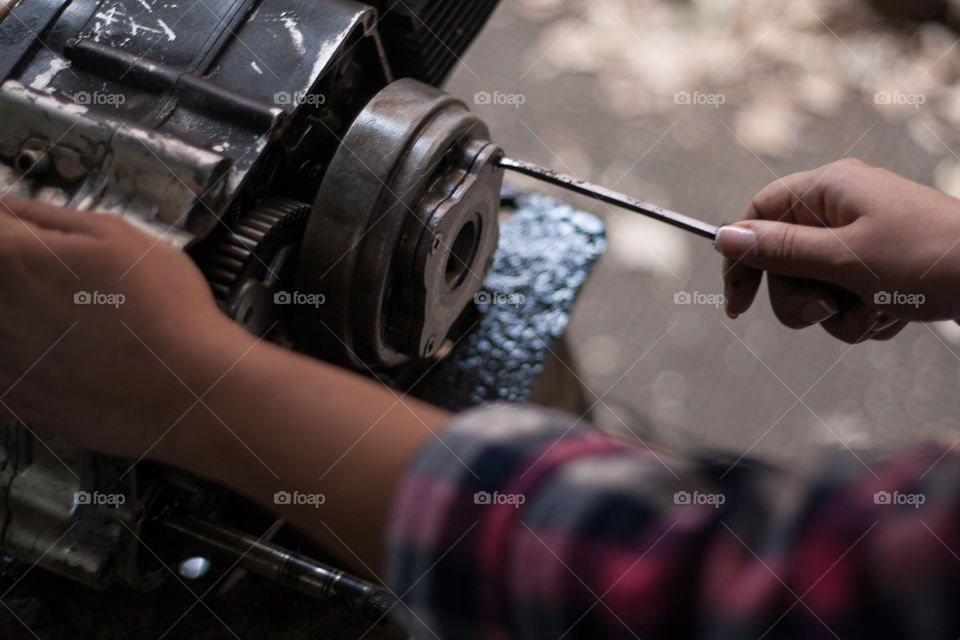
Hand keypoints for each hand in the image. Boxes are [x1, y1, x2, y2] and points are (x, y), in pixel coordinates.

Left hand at [0, 197, 255, 459]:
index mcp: (12, 257)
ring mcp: (1, 359)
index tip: (35, 233)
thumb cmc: (164, 309)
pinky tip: (69, 354)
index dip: (14, 226)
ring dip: (24, 314)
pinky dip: (26, 356)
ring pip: (2, 324)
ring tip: (76, 320)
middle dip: (21, 269)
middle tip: (71, 281)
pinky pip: (6, 367)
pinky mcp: (15, 400)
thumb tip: (9, 209)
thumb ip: (52, 217)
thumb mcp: (119, 236)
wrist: (187, 392)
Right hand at [716, 159, 959, 342]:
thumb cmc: (930, 261)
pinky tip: (895, 314)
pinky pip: (846, 302)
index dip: (742, 257)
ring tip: (876, 311)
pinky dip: (864, 317)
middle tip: (830, 308)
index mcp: (830, 189)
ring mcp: (863, 241)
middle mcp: (843, 210)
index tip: (738, 305)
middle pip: (784, 262)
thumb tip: (725, 237)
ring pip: (815, 290)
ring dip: (839, 315)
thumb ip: (780, 250)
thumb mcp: (845, 259)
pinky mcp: (881, 270)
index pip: (759, 214)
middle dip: (803, 298)